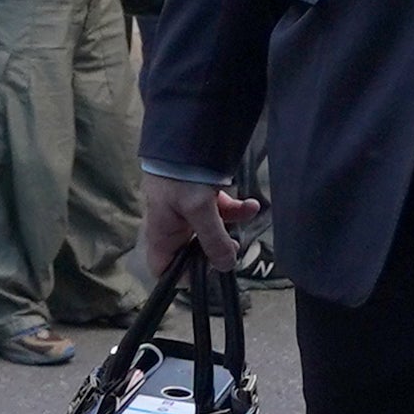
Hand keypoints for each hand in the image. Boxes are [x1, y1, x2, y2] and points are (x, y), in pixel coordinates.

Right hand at [142, 171, 257, 281]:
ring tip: (247, 216)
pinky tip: (251, 205)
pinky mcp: (198, 193)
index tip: (206, 275)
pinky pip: (218, 209)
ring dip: (230, 225)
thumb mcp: (199, 210)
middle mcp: (172, 225)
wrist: (184, 135)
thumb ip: (214, 240)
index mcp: (162, 233)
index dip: (181, 278)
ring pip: (210, 229)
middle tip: (233, 248)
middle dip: (215, 250)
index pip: (162, 268)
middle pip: (192, 251)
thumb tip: (226, 266)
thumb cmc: (180, 175)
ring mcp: (185, 209)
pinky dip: (235, 208)